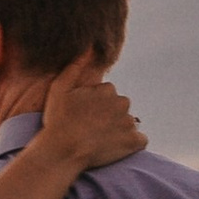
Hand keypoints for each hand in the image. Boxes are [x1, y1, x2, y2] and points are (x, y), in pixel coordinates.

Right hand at [41, 55, 145, 170]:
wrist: (63, 151)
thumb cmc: (58, 120)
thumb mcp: (59, 88)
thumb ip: (75, 66)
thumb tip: (89, 46)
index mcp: (108, 89)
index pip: (107, 95)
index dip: (95, 106)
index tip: (84, 116)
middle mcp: (123, 103)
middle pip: (119, 108)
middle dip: (110, 116)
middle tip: (92, 129)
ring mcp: (130, 123)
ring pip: (128, 123)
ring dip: (119, 130)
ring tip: (100, 140)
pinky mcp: (134, 142)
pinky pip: (140, 140)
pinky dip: (131, 144)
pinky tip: (115, 147)